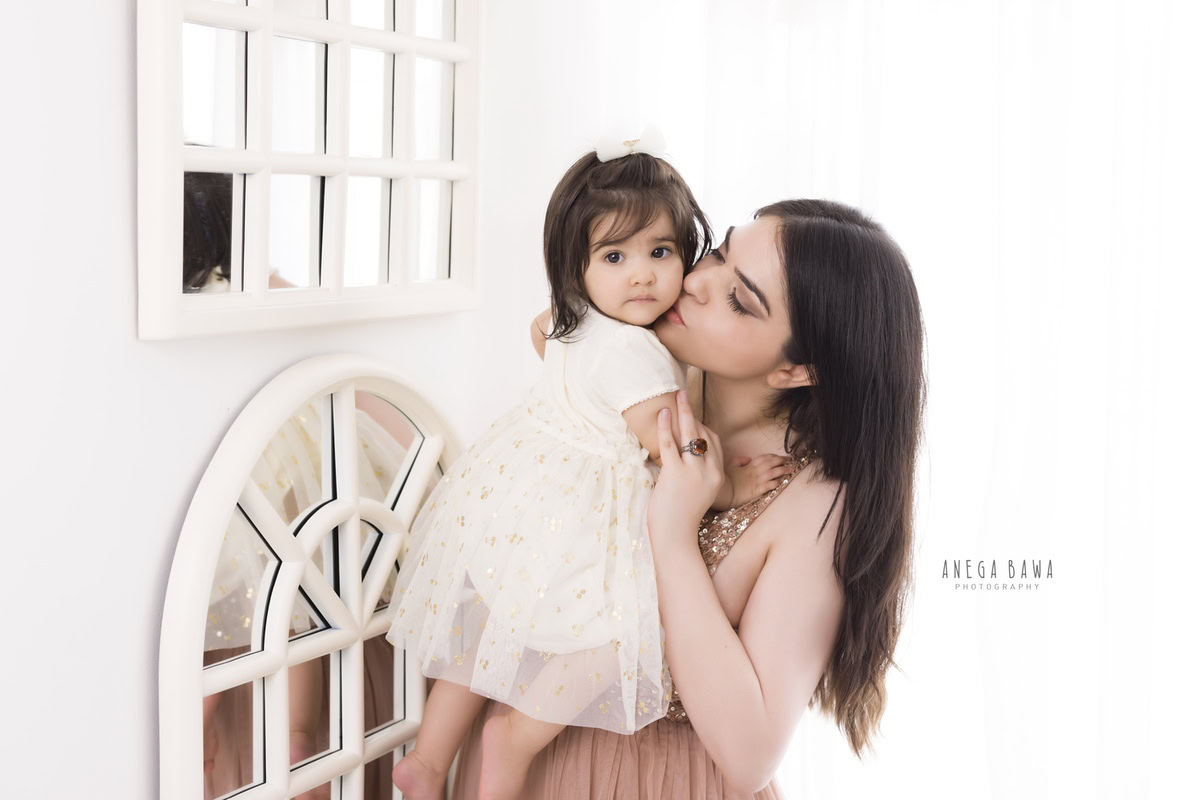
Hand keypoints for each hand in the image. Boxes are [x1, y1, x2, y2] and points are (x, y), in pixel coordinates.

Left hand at [647, 390, 726, 547]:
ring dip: (682, 412)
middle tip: (684, 394)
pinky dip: (666, 426)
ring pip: (689, 434)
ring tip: (675, 396)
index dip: (703, 425)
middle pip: (703, 433)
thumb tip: (686, 458)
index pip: (714, 442)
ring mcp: (694, 473)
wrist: (676, 535)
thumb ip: (698, 475)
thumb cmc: (682, 515)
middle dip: (692, 412)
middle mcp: (710, 472)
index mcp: (717, 476)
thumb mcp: (699, 493)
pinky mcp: (676, 474)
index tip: (692, 414)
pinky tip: (663, 414)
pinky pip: (671, 444)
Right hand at [728, 453, 795, 506]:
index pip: (764, 458)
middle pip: (771, 464)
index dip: (773, 456)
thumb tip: (748, 458)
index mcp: (749, 466)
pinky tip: (781, 481)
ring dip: (782, 470)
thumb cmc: (726, 479)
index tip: (780, 456)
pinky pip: (768, 485)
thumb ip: (739, 460)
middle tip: (789, 460)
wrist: (724, 492)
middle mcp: (755, 472)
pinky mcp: (757, 491)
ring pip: (773, 473)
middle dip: (781, 461)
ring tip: (790, 469)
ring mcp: (757, 481)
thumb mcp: (730, 466)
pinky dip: (775, 482)